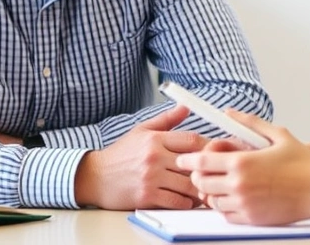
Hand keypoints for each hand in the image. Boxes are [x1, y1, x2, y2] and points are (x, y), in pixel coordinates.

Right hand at [74, 105, 209, 209]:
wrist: (95, 177)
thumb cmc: (121, 154)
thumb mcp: (142, 130)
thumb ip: (167, 119)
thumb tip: (186, 106)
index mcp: (155, 139)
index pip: (192, 139)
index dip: (208, 145)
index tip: (214, 151)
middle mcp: (154, 157)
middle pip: (194, 162)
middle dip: (207, 168)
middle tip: (214, 171)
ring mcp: (151, 178)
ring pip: (188, 184)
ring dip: (199, 188)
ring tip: (204, 186)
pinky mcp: (147, 196)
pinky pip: (176, 201)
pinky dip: (186, 202)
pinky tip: (188, 199)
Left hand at [177, 110, 309, 225]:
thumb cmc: (301, 163)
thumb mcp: (278, 134)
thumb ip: (250, 123)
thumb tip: (229, 112)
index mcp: (242, 162)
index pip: (202, 162)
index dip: (187, 160)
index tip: (183, 159)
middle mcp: (238, 184)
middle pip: (201, 183)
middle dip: (198, 176)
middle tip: (202, 171)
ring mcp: (243, 204)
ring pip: (211, 201)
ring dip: (211, 192)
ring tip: (219, 184)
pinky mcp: (251, 218)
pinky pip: (226, 215)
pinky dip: (224, 206)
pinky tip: (233, 197)